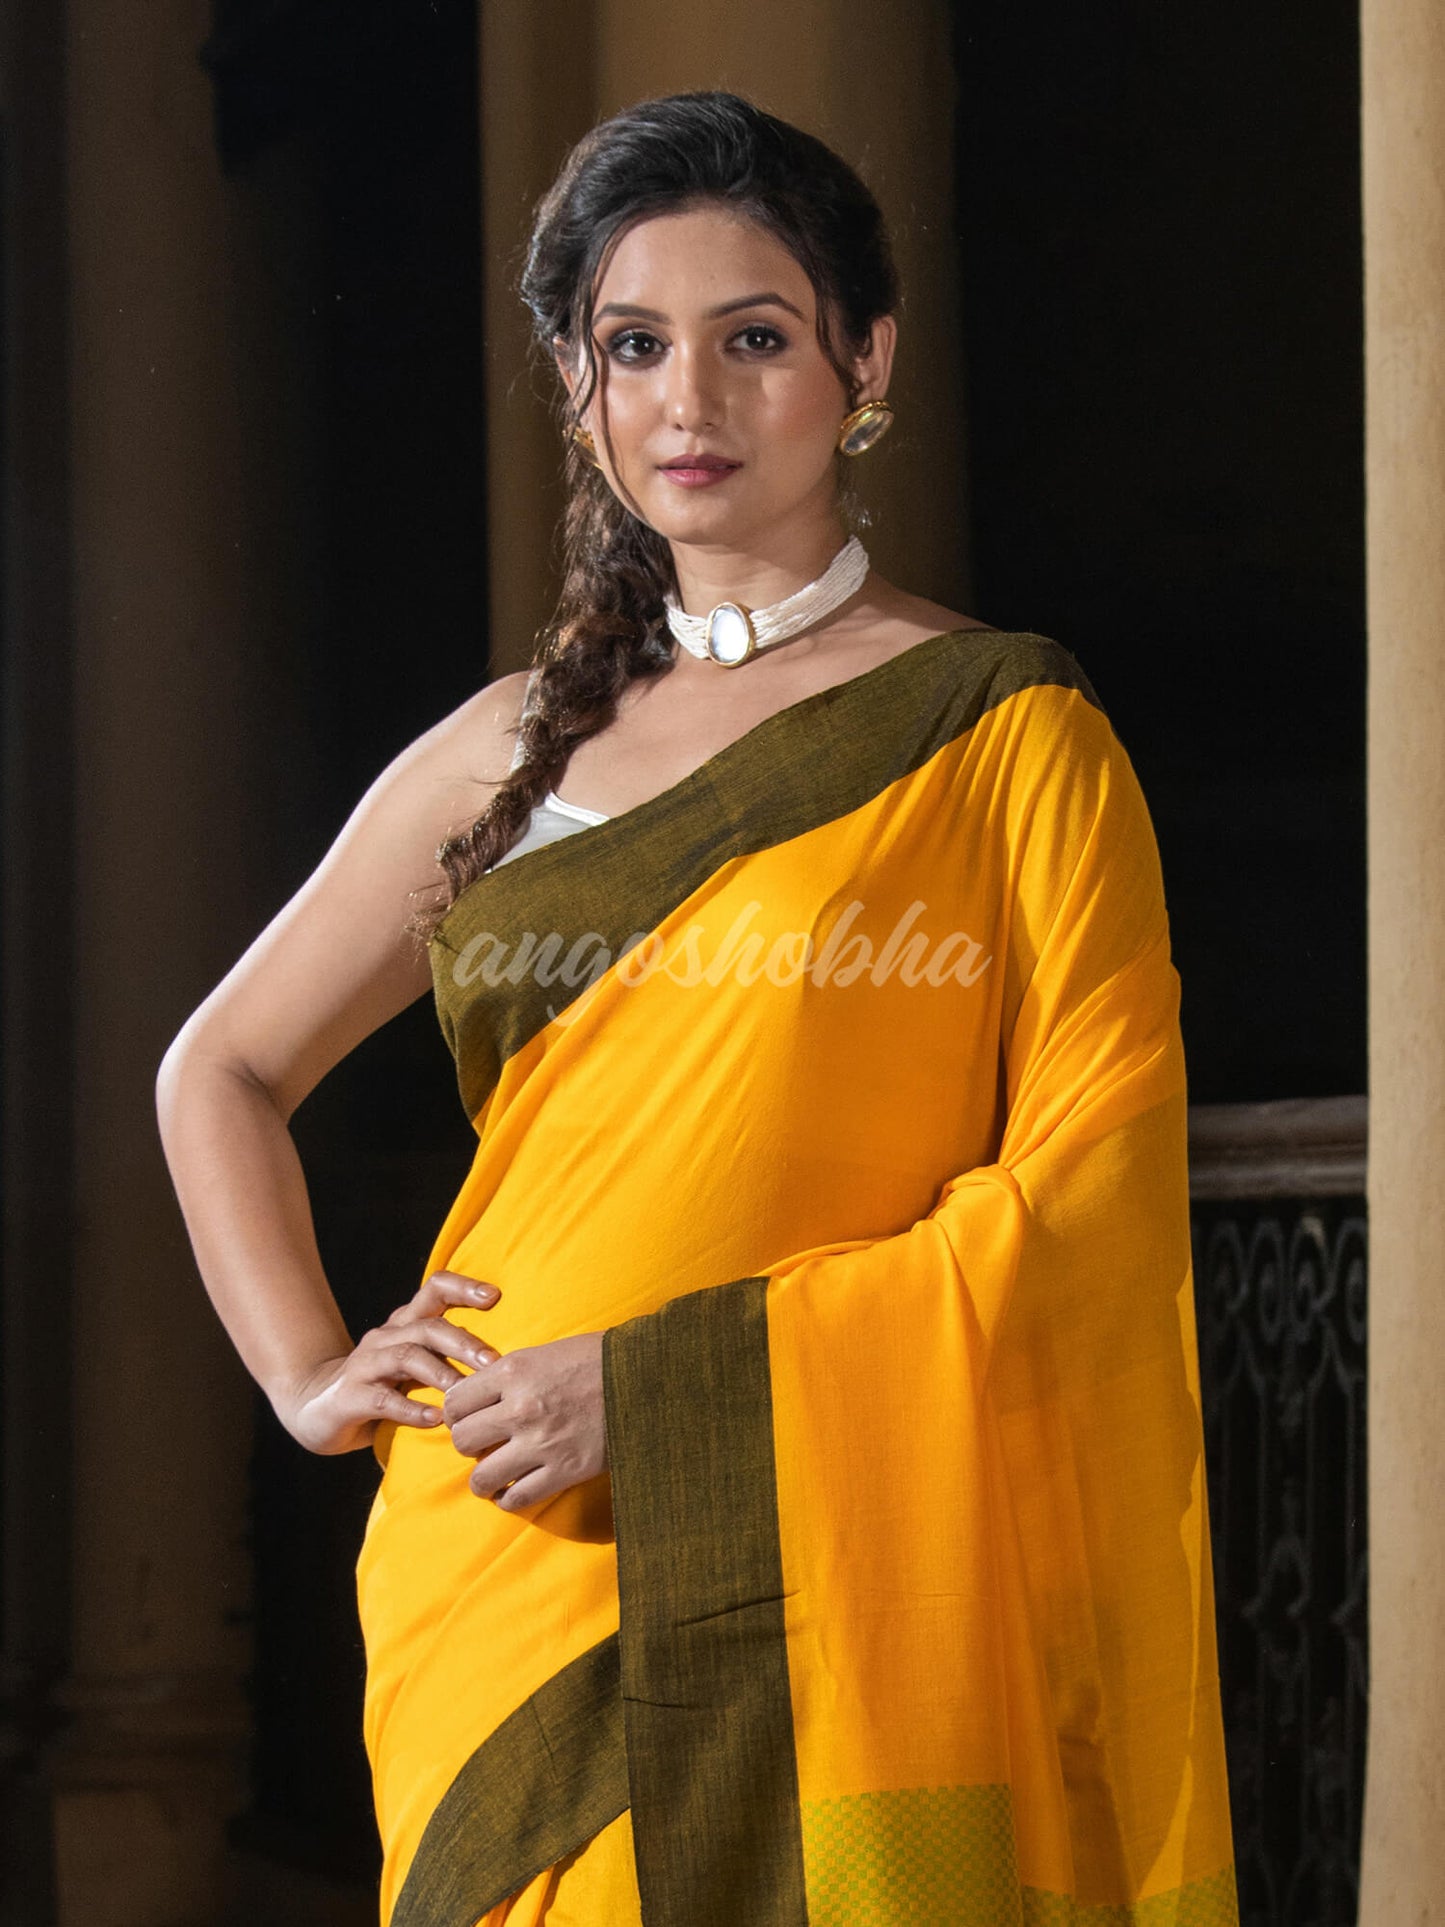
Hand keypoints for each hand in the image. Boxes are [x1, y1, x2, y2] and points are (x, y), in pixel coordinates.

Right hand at [281, 1269, 502, 1454]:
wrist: (314, 1408)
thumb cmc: (380, 1386)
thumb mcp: (414, 1366)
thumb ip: (448, 1358)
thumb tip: (507, 1367)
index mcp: (405, 1324)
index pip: (434, 1290)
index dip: (463, 1287)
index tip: (495, 1296)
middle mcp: (386, 1337)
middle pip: (427, 1326)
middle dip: (463, 1342)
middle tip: (493, 1362)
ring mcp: (365, 1365)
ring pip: (406, 1357)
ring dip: (440, 1373)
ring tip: (464, 1392)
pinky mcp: (349, 1397)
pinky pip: (382, 1399)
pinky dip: (410, 1409)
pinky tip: (435, 1420)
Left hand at [443, 1331, 607, 1512]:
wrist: (646, 1378)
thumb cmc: (596, 1359)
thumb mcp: (544, 1353)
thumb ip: (508, 1375)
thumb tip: (476, 1396)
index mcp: (513, 1372)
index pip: (454, 1403)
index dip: (455, 1414)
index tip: (466, 1418)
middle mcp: (520, 1408)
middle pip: (462, 1440)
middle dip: (467, 1444)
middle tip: (481, 1444)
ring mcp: (541, 1443)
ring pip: (482, 1477)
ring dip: (483, 1478)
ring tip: (492, 1473)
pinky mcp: (563, 1470)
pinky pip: (516, 1498)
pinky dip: (508, 1499)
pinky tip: (512, 1490)